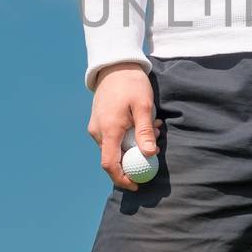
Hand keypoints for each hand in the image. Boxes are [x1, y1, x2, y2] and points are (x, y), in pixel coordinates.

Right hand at [88, 63, 163, 191]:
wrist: (115, 65)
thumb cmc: (131, 83)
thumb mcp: (143, 105)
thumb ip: (144, 131)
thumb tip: (150, 154)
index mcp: (108, 129)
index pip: (110, 164)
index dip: (122, 178)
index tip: (136, 185)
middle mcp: (98, 131)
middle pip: (113, 158)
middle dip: (134, 159)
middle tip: (154, 149)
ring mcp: (96, 127)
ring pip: (114, 147)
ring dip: (134, 145)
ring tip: (153, 127)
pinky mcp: (99, 122)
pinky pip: (113, 137)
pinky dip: (128, 136)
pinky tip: (142, 122)